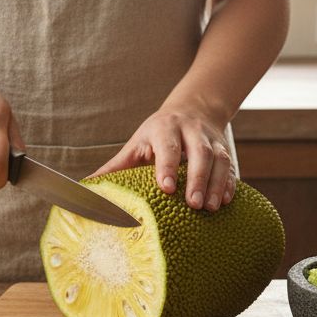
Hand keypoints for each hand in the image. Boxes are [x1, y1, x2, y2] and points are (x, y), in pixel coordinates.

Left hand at [95, 105, 235, 210]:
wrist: (194, 109)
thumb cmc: (156, 135)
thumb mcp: (136, 145)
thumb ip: (115, 167)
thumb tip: (85, 188)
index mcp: (164, 128)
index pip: (167, 147)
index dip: (167, 167)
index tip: (166, 188)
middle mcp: (191, 131)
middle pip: (199, 153)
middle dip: (197, 179)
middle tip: (194, 205)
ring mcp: (211, 140)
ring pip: (219, 160)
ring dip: (216, 184)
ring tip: (211, 208)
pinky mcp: (225, 150)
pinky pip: (231, 166)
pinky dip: (230, 184)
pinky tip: (226, 201)